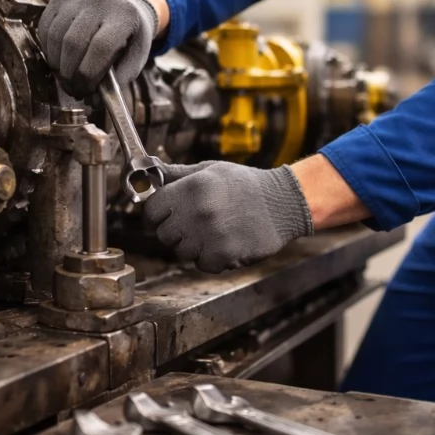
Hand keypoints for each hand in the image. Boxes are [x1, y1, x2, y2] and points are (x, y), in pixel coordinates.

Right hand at [37, 0, 156, 95]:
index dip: (88, 74)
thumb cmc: (129, 36)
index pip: (101, 48)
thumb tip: (92, 101)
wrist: (125, 5)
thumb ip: (118, 80)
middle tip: (73, 89)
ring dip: (57, 64)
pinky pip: (45, 27)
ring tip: (66, 77)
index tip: (85, 91)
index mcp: (126, 15)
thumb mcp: (135, 57)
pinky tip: (59, 58)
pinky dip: (48, 49)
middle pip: (74, 43)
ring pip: (56, 36)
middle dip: (70, 73)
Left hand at [142, 161, 312, 272]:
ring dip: (194, 247)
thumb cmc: (248, 185)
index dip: (156, 215)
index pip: (151, 209)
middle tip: (196, 225)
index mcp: (192, 187)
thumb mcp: (212, 170)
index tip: (164, 217)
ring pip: (181, 252)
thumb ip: (178, 174)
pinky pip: (202, 265)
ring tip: (214, 233)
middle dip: (176, 231)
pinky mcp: (224, 253)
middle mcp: (198, 210)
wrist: (285, 202)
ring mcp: (210, 234)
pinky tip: (224, 244)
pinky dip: (211, 259)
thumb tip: (150, 172)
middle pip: (164, 233)